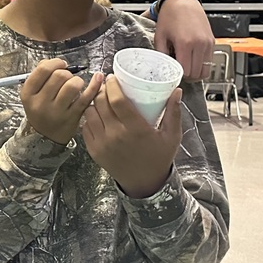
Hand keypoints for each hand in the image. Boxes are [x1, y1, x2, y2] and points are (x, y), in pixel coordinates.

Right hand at [21, 60, 101, 144]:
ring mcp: (57, 112)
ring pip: (73, 85)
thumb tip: (59, 62)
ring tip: (75, 85)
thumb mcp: (33, 93)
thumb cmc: (42, 109)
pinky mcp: (72, 117)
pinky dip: (94, 85)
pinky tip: (98, 78)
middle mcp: (40, 103)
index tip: (61, 65)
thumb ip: (42, 74)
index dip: (55, 63)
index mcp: (28, 94)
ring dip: (77, 81)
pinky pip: (86, 97)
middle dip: (67, 72)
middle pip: (59, 75)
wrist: (45, 136)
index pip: (43, 69)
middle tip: (67, 78)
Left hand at [81, 75, 182, 197]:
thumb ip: (173, 113)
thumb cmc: (159, 157)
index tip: (112, 78)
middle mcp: (116, 135)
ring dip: (93, 103)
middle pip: (100, 103)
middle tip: (106, 85)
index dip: (112, 86)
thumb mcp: (171, 136)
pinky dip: (89, 118)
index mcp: (135, 129)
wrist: (144, 184)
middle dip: (101, 90)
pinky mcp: (93, 150)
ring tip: (101, 99)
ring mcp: (102, 144)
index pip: (116, 101)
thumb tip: (177, 90)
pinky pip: (85, 127)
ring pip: (89, 113)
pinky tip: (97, 115)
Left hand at [153, 0, 213, 80]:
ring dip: (196, 72)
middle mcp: (199, 44)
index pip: (185, 71)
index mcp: (185, 43)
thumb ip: (161, 54)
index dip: (178, 75)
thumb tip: (164, 67)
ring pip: (205, 70)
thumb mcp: (160, 36)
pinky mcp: (212, 42)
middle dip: (187, 76)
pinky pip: (210, 61)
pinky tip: (192, 60)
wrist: (183, 3)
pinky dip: (202, 65)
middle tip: (179, 72)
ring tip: (186, 67)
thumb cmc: (170, 17)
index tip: (173, 74)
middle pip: (196, 73)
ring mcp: (207, 43)